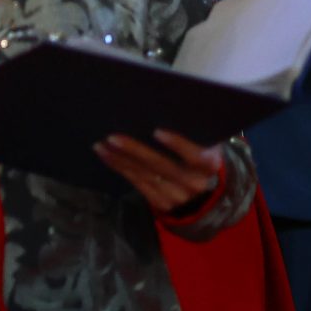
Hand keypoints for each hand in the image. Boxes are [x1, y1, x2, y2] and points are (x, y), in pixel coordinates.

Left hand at [95, 130, 223, 213]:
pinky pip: (138, 184)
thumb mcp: (202, 142)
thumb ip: (189, 130)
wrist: (203, 189)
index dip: (177, 144)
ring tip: (102, 144)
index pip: (195, 155)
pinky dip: (120, 168)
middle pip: (162, 166)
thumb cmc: (197, 153)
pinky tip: (106, 156)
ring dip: (120, 159)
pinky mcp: (162, 203)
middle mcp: (195, 183)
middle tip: (112, 137)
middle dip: (135, 151)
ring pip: (145, 175)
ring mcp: (178, 196)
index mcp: (208, 164)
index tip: (157, 131)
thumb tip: (158, 106)